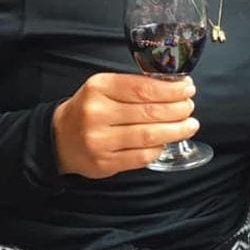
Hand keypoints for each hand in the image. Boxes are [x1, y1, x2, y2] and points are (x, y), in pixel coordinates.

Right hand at [52, 73, 198, 178]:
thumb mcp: (105, 88)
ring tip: (190, 125)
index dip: (171, 90)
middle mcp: (97, 113)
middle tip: (190, 108)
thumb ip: (134, 86)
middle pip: (148, 112)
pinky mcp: (104, 163)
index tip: (188, 88)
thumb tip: (175, 87)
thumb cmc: (90, 109)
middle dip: (177, 110)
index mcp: (99, 88)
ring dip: (175, 131)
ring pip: (148, 136)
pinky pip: (141, 156)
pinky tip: (167, 142)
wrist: (59, 138)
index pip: (142, 88)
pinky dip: (159, 149)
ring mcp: (99, 140)